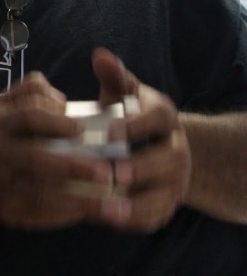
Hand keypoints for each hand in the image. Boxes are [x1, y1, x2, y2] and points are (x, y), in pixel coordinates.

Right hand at [0, 72, 113, 228]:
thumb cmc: (1, 132)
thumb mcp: (7, 102)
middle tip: (107, 172)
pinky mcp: (3, 210)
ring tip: (110, 203)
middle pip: (34, 159)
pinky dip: (63, 216)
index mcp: (1, 123)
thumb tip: (61, 102)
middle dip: (72, 167)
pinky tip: (87, 213)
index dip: (55, 122)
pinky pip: (36, 215)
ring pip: (38, 194)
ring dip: (76, 200)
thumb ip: (32, 89)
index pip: (28, 118)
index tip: (82, 128)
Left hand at [89, 48, 189, 231]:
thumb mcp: (123, 94)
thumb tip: (100, 55)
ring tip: (106, 208)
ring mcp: (173, 180)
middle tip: (115, 173)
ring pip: (163, 194)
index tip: (112, 130)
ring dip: (136, 203)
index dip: (138, 125)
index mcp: (163, 117)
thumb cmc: (128, 116)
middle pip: (167, 160)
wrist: (154, 148)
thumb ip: (114, 77)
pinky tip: (105, 219)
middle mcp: (175, 149)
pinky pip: (155, 216)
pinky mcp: (165, 204)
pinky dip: (132, 221)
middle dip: (142, 167)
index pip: (158, 117)